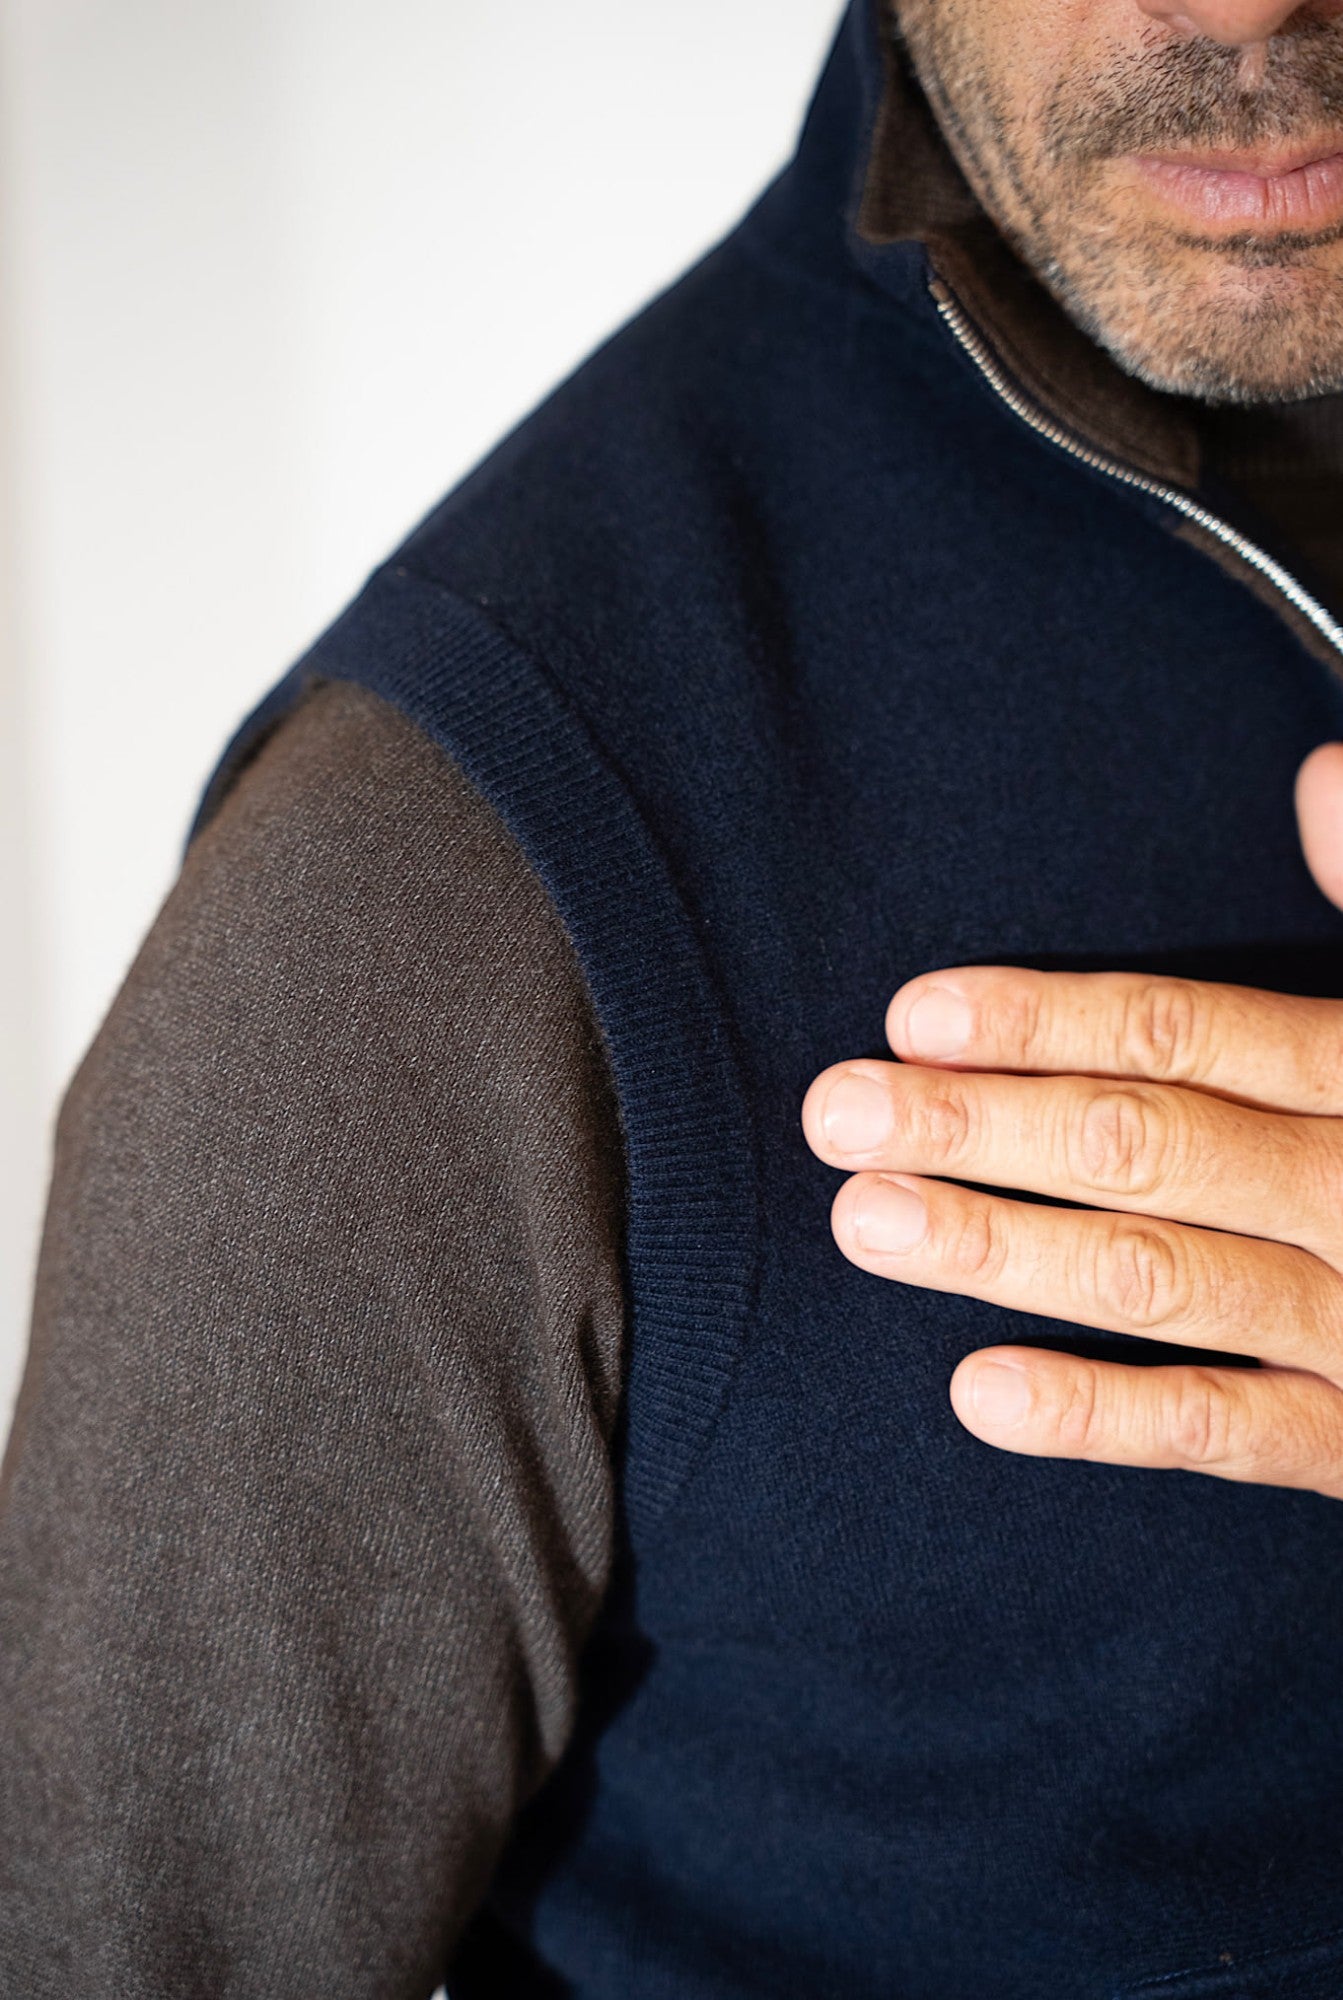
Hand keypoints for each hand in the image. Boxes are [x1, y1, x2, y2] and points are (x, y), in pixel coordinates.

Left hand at [800, 742, 1342, 1496]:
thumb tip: (1320, 773)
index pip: (1189, 1035)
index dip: (1046, 1022)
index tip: (917, 1017)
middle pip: (1148, 1144)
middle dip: (985, 1127)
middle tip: (840, 1111)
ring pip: (1163, 1275)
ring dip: (1006, 1249)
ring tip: (869, 1221)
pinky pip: (1230, 1429)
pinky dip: (1107, 1415)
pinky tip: (982, 1392)